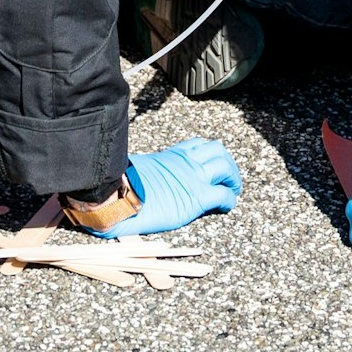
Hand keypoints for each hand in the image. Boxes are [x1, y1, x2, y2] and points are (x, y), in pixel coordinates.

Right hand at [88, 138, 243, 237]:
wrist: (118, 195)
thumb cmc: (121, 185)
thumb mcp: (137, 168)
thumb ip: (148, 169)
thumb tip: (139, 176)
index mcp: (171, 154)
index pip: (198, 144)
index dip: (209, 154)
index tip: (211, 163)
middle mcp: (186, 161)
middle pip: (217, 150)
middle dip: (227, 162)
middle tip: (229, 177)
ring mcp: (193, 177)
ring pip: (225, 167)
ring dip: (233, 178)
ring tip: (232, 189)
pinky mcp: (197, 197)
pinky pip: (223, 195)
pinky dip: (229, 200)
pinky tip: (226, 206)